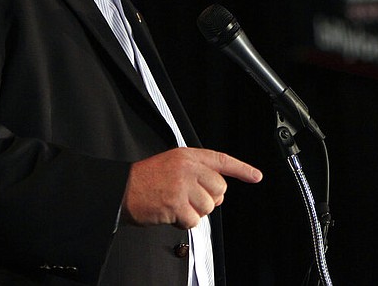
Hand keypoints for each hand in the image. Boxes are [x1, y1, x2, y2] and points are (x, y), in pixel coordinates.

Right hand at [121, 147, 262, 228]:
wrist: (121, 189)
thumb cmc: (146, 179)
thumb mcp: (173, 163)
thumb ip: (196, 170)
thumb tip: (217, 190)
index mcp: (188, 156)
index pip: (222, 160)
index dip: (242, 169)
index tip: (256, 176)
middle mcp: (187, 168)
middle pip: (219, 189)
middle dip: (208, 198)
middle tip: (189, 197)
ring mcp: (182, 185)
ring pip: (208, 207)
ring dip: (194, 211)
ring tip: (176, 203)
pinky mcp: (176, 204)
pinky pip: (194, 220)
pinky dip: (184, 222)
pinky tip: (171, 212)